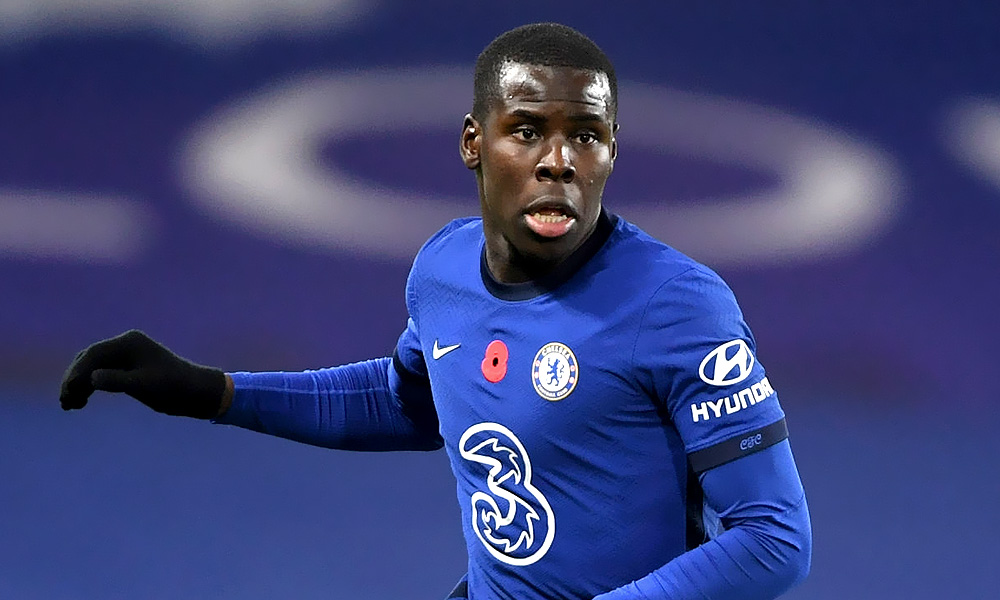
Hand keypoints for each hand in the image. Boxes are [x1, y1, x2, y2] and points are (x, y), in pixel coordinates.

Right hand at [59, 329, 226, 418]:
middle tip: (65, 401)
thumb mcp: (144, 386)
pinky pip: (102, 374)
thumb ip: (117, 381)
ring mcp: (127, 355)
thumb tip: (91, 379)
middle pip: (89, 359)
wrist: (196, 392)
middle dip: (74, 379)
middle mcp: (126, 344)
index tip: (68, 392)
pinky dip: (90, 386)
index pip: (94, 354)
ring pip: (93, 367)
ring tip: (70, 405)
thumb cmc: (173, 387)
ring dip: (79, 384)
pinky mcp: (129, 368)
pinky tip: (82, 401)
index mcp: (130, 343)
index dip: (77, 372)